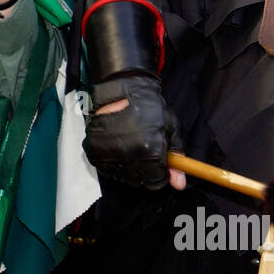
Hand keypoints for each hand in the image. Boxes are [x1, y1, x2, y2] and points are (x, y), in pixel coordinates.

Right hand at [85, 76, 184, 190]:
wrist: (123, 89)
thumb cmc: (149, 106)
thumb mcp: (171, 129)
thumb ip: (176, 157)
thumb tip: (178, 183)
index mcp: (151, 152)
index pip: (155, 182)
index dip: (159, 175)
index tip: (158, 167)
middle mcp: (130, 156)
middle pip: (137, 181)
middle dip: (142, 171)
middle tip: (143, 152)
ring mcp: (110, 154)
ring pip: (120, 175)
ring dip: (126, 167)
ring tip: (129, 146)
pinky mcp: (95, 151)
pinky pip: (105, 167)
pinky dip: (111, 160)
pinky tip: (117, 146)